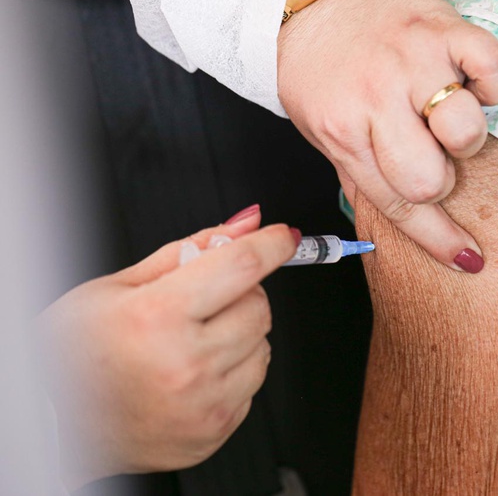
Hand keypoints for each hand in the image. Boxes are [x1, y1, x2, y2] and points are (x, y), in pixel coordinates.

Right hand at [33, 206, 298, 489]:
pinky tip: (194, 372)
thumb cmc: (77, 355)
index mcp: (156, 317)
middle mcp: (185, 363)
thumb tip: (245, 224)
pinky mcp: (214, 429)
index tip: (282, 237)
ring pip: (263, 345)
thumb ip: (190, 250)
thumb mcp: (117, 286)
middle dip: (241, 293)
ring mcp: (203, 403)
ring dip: (240, 333)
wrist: (59, 424)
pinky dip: (233, 370)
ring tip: (192, 341)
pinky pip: (253, 384)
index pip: (240, 265)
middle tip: (205, 300)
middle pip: (258, 306)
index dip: (270, 244)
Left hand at [278, 0, 497, 272]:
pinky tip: (467, 81)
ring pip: (465, 130)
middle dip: (438, 178)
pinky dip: (490, 83)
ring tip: (445, 116)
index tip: (467, 258)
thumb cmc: (324, 74)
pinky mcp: (442, 26)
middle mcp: (376, 99)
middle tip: (429, 155)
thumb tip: (413, 225)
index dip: (438, 240)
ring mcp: (411, 61)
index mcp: (343, 133)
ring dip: (463, 134)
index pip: (397, 205)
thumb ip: (365, 175)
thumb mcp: (327, 133)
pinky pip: (493, 68)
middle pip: (431, 179)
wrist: (313, 4)